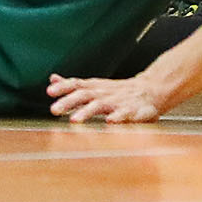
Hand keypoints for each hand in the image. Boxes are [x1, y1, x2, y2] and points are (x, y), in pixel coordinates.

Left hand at [46, 71, 172, 122]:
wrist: (151, 90)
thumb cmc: (118, 91)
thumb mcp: (95, 85)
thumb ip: (73, 85)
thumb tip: (52, 79)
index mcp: (94, 88)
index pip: (76, 84)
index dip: (63, 87)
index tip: (49, 92)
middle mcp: (103, 93)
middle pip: (83, 95)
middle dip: (68, 102)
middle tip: (54, 110)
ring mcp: (117, 102)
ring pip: (100, 105)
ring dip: (86, 112)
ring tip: (74, 120)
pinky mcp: (132, 111)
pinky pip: (124, 114)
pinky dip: (117, 118)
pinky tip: (110, 122)